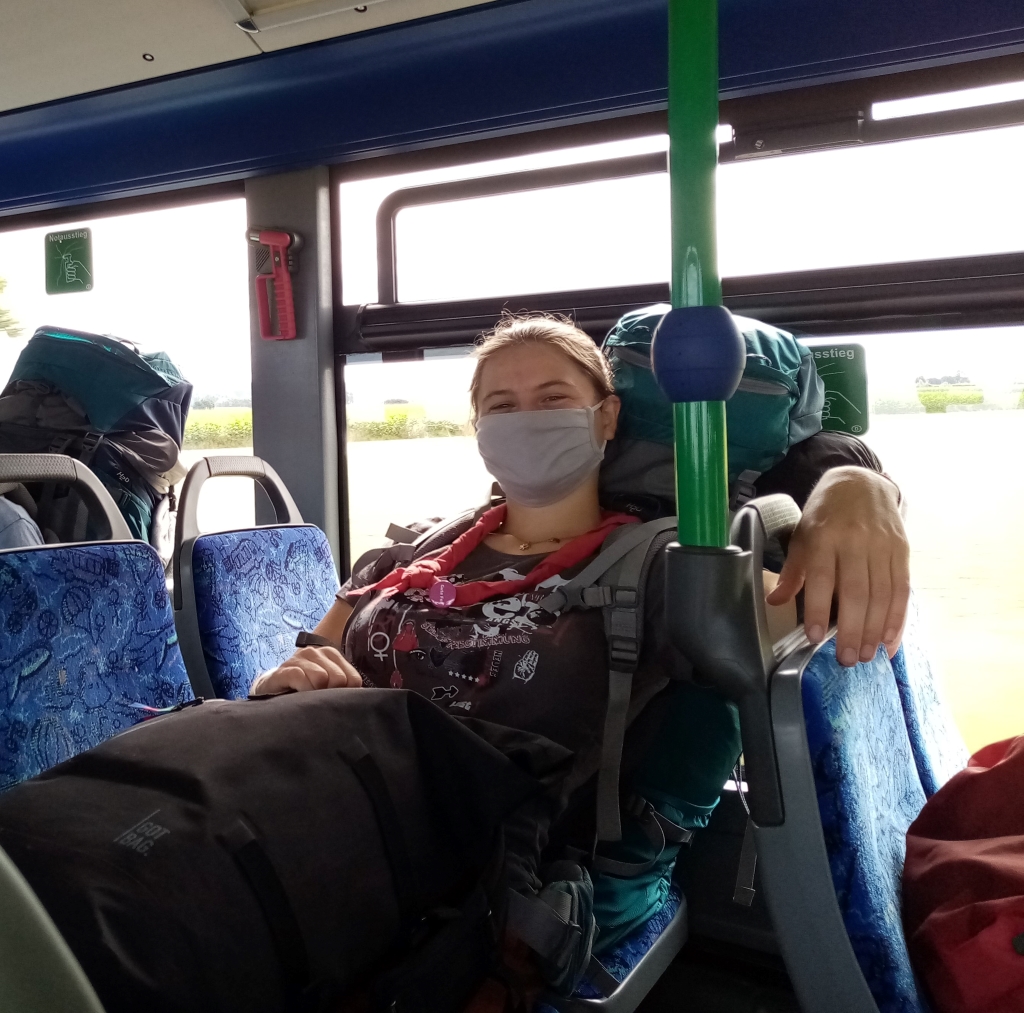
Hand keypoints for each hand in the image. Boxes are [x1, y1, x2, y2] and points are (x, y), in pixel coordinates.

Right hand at [251, 645, 363, 693]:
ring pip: (320, 677)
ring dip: (316, 693)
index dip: (346, 693)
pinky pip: (299, 678)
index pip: (353, 679)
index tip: (335, 698)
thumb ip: (344, 686)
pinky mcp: (283, 670)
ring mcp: (298, 659)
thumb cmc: (305, 685)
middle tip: (320, 698)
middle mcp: (315, 652)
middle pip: (338, 678)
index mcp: (331, 654)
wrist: (273, 686)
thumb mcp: (327, 683)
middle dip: (331, 693)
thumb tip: (359, 697)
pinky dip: (302, 689)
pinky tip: (298, 695)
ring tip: (308, 697)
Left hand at [766, 467, 909, 665]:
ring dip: (874, 630)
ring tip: (865, 656)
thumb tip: (775, 602)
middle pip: (856, 592)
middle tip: (845, 659)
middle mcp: (856, 541)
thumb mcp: (802, 535)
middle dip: (851, 629)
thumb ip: (793, 571)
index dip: (816, 608)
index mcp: (825, 536)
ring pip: (881, 595)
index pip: (821, 577)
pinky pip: (902, 590)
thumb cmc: (825, 514)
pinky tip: (889, 641)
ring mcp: (883, 547)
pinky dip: (897, 618)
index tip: (813, 637)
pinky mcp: (903, 552)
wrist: (860, 482)